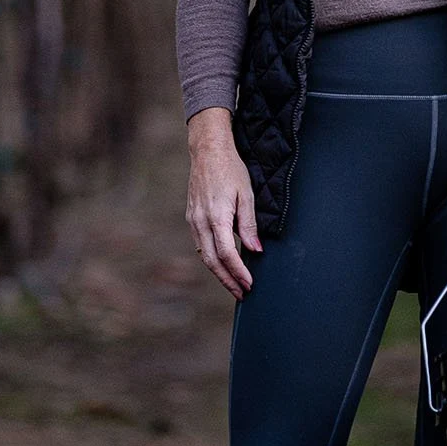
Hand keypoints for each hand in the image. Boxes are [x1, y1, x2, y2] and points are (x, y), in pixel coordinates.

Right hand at [186, 106, 259, 295]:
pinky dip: (211, 259)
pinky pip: (200, 244)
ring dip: (218, 272)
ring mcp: (193, 220)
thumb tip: (255, 250)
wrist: (208, 152)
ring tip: (234, 284)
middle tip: (242, 293)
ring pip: (204, 255)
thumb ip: (249, 225)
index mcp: (216, 216)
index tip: (249, 284)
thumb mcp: (246, 195)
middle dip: (227, 280)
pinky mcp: (191, 217)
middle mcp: (201, 221)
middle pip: (212, 261)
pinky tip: (222, 264)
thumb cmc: (230, 170)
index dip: (237, 272)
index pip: (226, 253)